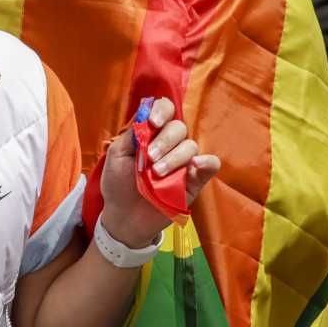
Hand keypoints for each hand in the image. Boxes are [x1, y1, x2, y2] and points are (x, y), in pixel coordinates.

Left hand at [96, 98, 220, 247]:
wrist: (124, 216)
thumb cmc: (118, 183)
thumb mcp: (117, 155)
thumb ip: (132, 134)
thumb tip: (147, 111)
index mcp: (152, 133)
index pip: (165, 110)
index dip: (162, 110)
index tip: (153, 121)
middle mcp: (170, 144)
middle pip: (179, 128)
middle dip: (165, 140)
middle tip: (150, 157)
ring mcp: (184, 162)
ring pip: (190, 146)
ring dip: (175, 157)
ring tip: (157, 173)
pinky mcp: (195, 181)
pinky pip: (211, 165)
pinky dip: (207, 162)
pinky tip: (195, 166)